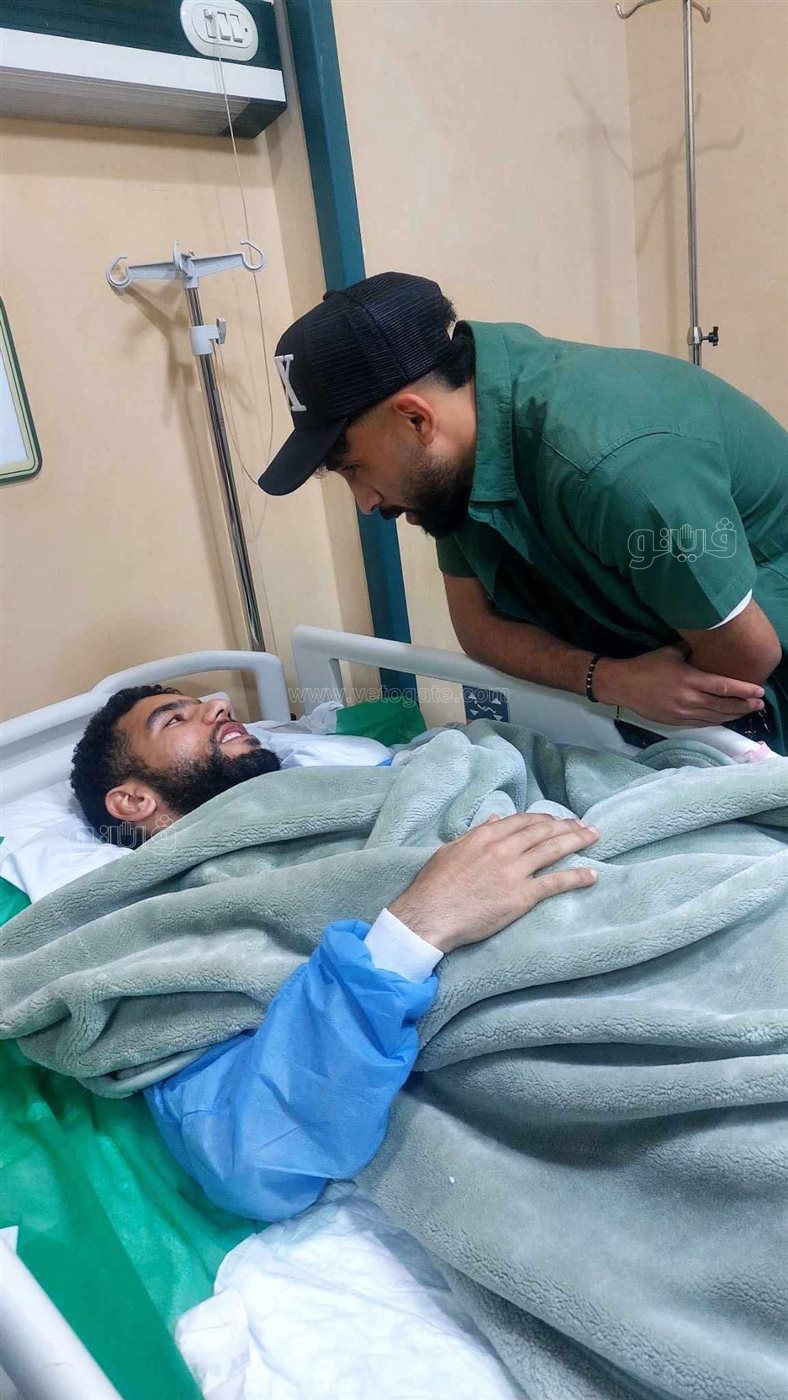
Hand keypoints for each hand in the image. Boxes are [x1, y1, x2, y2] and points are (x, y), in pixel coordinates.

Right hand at [388, 813, 598, 953]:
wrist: (430, 915)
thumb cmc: (435, 885)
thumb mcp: (451, 850)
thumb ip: (476, 833)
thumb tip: (495, 818)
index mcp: (485, 835)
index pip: (523, 821)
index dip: (544, 819)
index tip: (557, 820)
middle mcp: (503, 848)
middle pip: (543, 831)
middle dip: (567, 826)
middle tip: (585, 826)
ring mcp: (514, 871)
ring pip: (553, 850)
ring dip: (577, 841)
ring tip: (594, 838)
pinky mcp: (521, 896)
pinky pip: (555, 882)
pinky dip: (576, 877)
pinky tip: (592, 874)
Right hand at [594, 646, 765, 725]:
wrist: (622, 686)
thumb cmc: (646, 666)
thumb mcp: (671, 652)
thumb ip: (692, 651)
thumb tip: (707, 645)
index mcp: (689, 679)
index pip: (724, 687)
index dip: (744, 690)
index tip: (759, 690)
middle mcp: (689, 699)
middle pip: (724, 705)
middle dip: (745, 705)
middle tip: (760, 704)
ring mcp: (682, 713)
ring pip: (715, 717)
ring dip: (733, 715)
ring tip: (747, 712)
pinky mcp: (676, 722)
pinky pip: (702, 723)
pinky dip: (717, 721)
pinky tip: (725, 718)